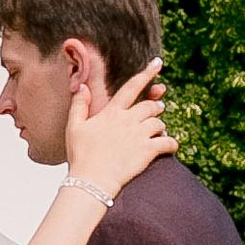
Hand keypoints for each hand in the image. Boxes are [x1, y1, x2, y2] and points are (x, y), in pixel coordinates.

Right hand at [67, 57, 174, 202]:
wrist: (90, 181)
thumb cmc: (80, 156)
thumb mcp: (73, 127)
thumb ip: (79, 105)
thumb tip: (82, 86)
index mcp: (111, 113)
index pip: (132, 87)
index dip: (146, 74)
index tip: (157, 63)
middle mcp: (127, 120)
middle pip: (150, 106)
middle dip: (156, 106)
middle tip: (159, 107)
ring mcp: (138, 135)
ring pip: (159, 123)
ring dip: (161, 126)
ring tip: (159, 131)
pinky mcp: (147, 151)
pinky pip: (167, 142)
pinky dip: (171, 144)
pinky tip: (170, 146)